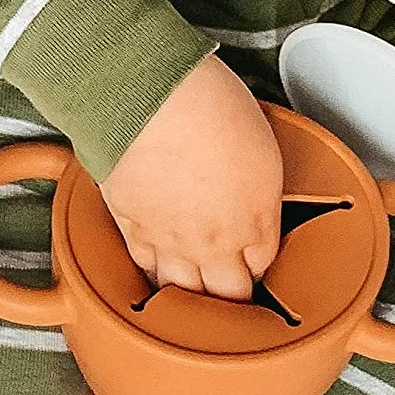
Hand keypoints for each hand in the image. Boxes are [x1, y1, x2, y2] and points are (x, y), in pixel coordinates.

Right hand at [101, 53, 282, 299]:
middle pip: (229, 293)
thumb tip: (256, 200)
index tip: (256, 259)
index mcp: (255, 220)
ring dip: (192, 295)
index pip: (264, 263)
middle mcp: (214, 240)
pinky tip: (155, 271)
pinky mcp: (130, 227)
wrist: (151, 99)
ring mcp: (169, 239)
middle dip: (233, 295)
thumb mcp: (264, 146)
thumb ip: (262, 189)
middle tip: (231, 291)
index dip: (261, 263)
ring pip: (184, 292)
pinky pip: (144, 266)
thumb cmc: (208, 106)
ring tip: (194, 295)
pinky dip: (152, 273)